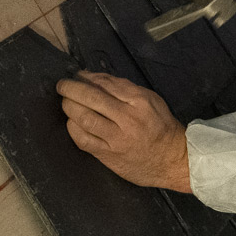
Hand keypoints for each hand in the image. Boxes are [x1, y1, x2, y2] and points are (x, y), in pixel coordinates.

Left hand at [57, 72, 190, 190]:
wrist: (172, 160)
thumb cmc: (161, 127)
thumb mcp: (151, 100)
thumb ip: (126, 89)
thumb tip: (97, 79)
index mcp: (139, 101)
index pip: (106, 84)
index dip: (88, 78)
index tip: (78, 75)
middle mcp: (127, 118)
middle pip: (92, 98)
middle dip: (72, 89)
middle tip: (63, 85)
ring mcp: (116, 138)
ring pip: (84, 118)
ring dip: (69, 107)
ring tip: (65, 102)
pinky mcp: (108, 155)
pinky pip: (83, 139)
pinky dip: (73, 128)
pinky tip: (71, 122)